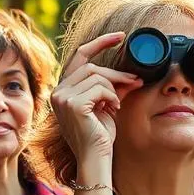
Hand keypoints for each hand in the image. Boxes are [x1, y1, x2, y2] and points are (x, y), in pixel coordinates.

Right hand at [51, 33, 142, 167]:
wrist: (96, 158)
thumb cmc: (101, 136)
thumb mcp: (108, 106)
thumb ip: (115, 88)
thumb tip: (131, 74)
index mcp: (63, 90)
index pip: (80, 57)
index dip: (100, 43)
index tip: (120, 36)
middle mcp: (58, 92)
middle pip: (90, 66)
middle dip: (115, 73)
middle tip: (135, 80)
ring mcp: (62, 97)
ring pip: (96, 75)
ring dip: (114, 87)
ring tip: (118, 103)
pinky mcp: (72, 104)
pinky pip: (99, 88)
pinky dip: (112, 96)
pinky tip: (113, 109)